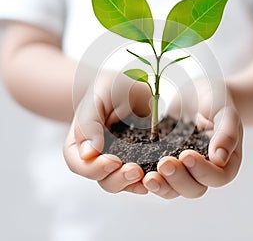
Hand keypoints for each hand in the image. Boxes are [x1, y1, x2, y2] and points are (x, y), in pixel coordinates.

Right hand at [63, 70, 151, 194]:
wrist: (130, 85)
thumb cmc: (109, 88)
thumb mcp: (97, 98)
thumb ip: (88, 124)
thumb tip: (88, 154)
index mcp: (79, 143)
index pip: (80, 165)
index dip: (95, 169)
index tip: (113, 161)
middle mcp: (97, 156)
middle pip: (102, 179)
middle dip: (118, 179)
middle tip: (135, 171)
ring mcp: (117, 159)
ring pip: (122, 182)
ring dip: (133, 183)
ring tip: (147, 176)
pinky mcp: (137, 158)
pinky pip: (140, 175)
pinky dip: (147, 179)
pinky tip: (156, 176)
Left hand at [142, 78, 242, 198]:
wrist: (199, 93)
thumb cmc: (218, 101)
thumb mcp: (225, 112)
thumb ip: (226, 133)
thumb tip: (219, 159)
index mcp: (225, 162)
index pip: (216, 177)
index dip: (202, 171)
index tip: (186, 155)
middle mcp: (204, 170)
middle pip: (193, 189)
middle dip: (177, 179)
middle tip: (164, 163)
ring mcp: (184, 168)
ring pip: (173, 188)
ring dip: (161, 185)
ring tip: (148, 177)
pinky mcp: (166, 160)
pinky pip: (158, 176)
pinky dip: (148, 177)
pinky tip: (136, 170)